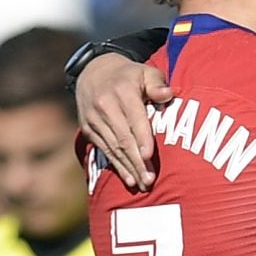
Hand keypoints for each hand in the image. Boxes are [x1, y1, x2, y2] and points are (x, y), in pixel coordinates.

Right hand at [76, 54, 172, 189]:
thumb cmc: (130, 75)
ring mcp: (94, 119)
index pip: (134, 118)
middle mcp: (105, 106)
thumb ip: (157, 83)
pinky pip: (104, 150)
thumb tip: (168, 94)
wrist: (93, 73)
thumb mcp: (145, 71)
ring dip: (129, 167)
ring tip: (143, 184)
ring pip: (113, 147)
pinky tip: (129, 178)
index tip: (149, 155)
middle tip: (150, 179)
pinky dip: (117, 166)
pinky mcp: (88, 129)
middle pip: (123, 138)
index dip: (142, 137)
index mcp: (122, 91)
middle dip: (137, 160)